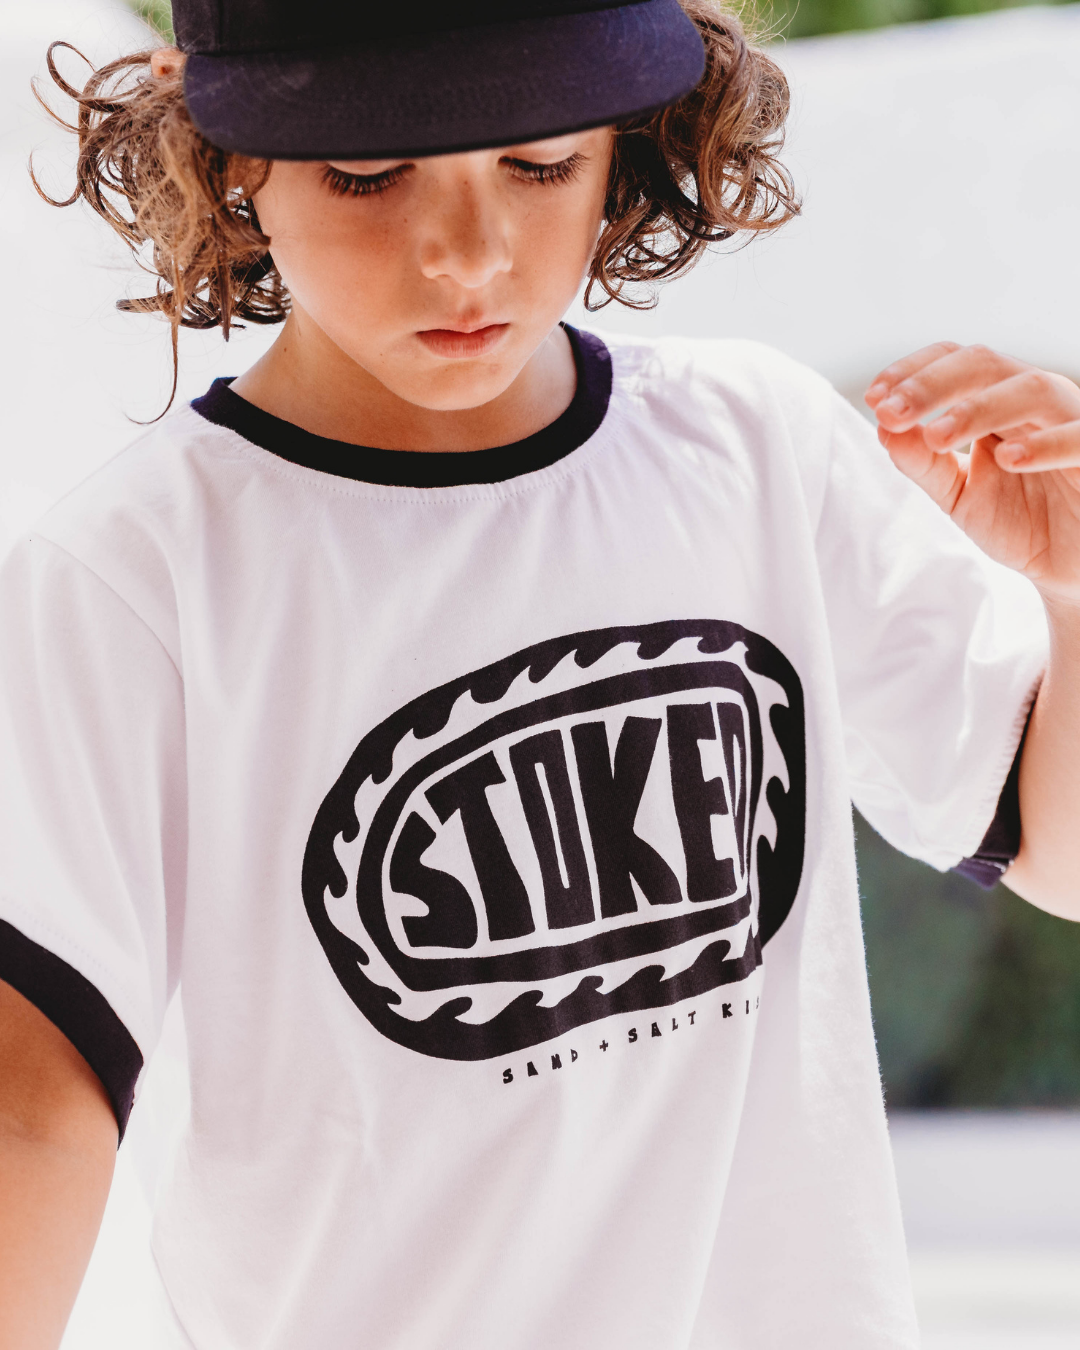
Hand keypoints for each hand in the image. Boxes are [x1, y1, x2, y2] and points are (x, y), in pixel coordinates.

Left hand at [865, 342, 1079, 605]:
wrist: (1070, 567)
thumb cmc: (1022, 521)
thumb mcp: (959, 494)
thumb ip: (923, 464)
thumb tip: (883, 427)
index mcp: (997, 401)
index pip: (955, 361)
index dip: (913, 372)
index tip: (875, 398)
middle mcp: (1034, 400)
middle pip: (984, 365)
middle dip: (932, 385)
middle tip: (892, 412)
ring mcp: (1071, 420)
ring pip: (1030, 389)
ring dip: (978, 409)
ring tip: (937, 436)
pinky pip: (1078, 437)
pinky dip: (1044, 443)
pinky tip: (1008, 457)